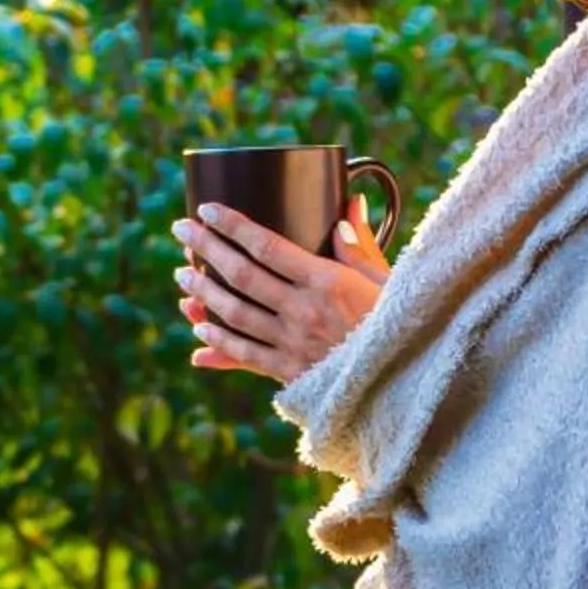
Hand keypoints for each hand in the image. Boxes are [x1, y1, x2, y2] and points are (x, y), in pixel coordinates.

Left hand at [171, 196, 391, 384]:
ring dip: (204, 292)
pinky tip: (200, 327)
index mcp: (327, 281)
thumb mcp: (386, 280)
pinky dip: (219, 340)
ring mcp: (293, 343)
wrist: (406, 385)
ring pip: (236, 313)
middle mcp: (303, 311)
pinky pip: (246, 353)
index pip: (267, 245)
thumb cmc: (402, 325)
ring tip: (183, 273)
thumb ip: (361, 245)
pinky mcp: (290, 372)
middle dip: (206, 249)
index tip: (208, 209)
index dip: (233, 225)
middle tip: (181, 228)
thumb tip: (349, 204)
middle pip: (241, 275)